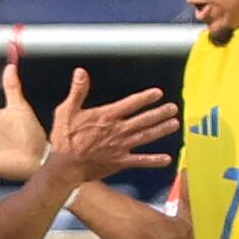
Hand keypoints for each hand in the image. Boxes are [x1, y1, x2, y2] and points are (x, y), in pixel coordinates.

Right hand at [43, 68, 179, 184]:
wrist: (65, 166)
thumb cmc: (64, 139)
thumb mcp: (66, 111)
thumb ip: (77, 91)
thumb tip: (81, 72)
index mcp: (106, 116)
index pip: (131, 104)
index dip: (145, 98)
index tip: (158, 93)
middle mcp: (117, 130)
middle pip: (143, 119)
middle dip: (159, 113)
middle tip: (173, 108)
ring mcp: (120, 147)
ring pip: (145, 136)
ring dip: (161, 130)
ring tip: (174, 124)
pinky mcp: (120, 162)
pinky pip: (140, 161)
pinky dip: (154, 160)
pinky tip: (166, 159)